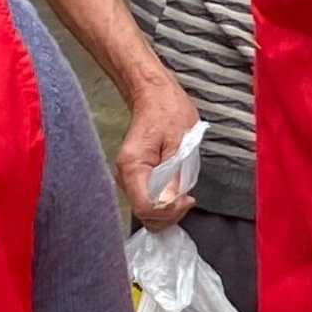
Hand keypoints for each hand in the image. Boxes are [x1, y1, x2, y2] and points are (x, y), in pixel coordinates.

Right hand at [113, 83, 201, 226]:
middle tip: (188, 197)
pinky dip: (163, 203)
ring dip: (167, 209)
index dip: (168, 211)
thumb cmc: (169, 112)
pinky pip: (147, 201)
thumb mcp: (181, 141)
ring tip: (183, 192)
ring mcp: (126, 179)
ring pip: (145, 212)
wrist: (155, 97)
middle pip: (143, 214)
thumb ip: (175, 174)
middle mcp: (123, 176)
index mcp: (132, 165)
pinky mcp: (133, 179)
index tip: (187, 199)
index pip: (145, 207)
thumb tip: (171, 202)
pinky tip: (174, 190)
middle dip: (169, 213)